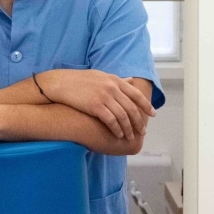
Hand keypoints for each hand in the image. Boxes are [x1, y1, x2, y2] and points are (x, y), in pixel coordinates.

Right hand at [41, 70, 155, 140]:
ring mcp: (104, 96)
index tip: (152, 115)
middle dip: (139, 121)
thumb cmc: (80, 81)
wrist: (61, 83)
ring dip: (128, 128)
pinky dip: (117, 129)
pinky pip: (111, 121)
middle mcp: (112, 87)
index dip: (146, 105)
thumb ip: (117, 80)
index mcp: (114, 80)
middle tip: (142, 131)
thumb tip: (131, 80)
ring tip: (130, 137)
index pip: (136, 94)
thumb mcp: (101, 76)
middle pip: (131, 107)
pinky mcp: (95, 106)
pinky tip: (118, 135)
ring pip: (123, 116)